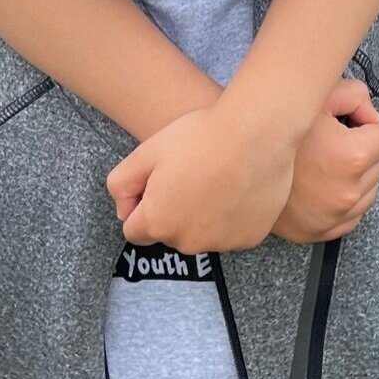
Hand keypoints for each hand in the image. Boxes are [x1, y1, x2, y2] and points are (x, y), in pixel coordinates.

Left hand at [108, 102, 296, 253]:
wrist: (257, 134)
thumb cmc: (200, 138)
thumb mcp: (146, 152)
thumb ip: (121, 185)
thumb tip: (125, 210)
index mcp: (157, 223)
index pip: (134, 230)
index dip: (141, 204)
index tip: (158, 181)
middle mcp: (187, 243)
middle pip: (169, 233)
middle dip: (172, 210)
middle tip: (190, 174)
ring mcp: (221, 244)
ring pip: (201, 233)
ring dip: (202, 215)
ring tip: (216, 177)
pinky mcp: (249, 238)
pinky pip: (231, 232)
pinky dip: (231, 216)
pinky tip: (237, 186)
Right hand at [272, 79, 378, 243]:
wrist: (239, 160)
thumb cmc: (279, 128)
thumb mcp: (318, 97)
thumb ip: (357, 96)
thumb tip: (373, 118)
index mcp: (352, 157)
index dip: (363, 126)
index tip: (344, 126)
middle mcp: (347, 192)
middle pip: (378, 165)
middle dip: (361, 152)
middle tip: (331, 143)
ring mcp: (335, 217)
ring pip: (369, 191)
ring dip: (356, 177)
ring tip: (324, 164)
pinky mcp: (322, 232)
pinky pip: (352, 216)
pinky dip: (344, 201)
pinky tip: (322, 185)